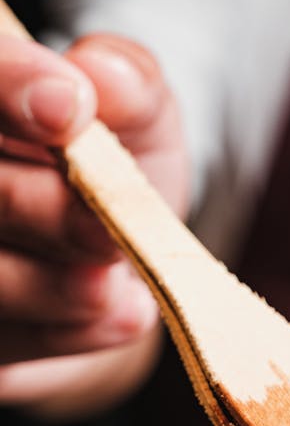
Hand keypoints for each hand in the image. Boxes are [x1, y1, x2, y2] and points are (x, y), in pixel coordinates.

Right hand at [0, 33, 190, 415]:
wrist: (118, 263)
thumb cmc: (117, 174)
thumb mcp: (140, 118)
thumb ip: (129, 86)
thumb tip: (104, 78)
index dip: (7, 88)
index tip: (70, 112)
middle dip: (44, 212)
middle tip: (110, 233)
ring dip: (59, 288)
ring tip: (121, 286)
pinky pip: (4, 347)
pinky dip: (67, 334)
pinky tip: (117, 313)